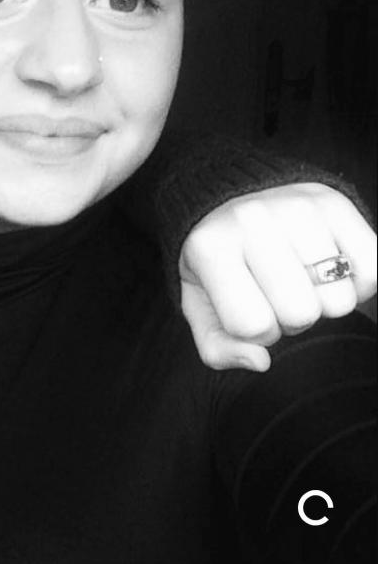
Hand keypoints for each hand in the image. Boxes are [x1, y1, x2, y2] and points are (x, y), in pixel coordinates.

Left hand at [179, 183, 376, 370]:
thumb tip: (260, 361)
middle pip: (301, 314)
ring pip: (339, 299)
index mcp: (210, 248)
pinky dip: (357, 284)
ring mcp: (296, 207)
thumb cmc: (219, 269)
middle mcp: (252, 221)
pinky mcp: (335, 202)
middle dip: (291, 319)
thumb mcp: (202, 309)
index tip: (248, 307)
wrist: (233, 206)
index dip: (256, 331)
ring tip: (299, 280)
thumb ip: (220, 349)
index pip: (252, 326)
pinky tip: (329, 271)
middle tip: (276, 295)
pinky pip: (372, 271)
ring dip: (323, 302)